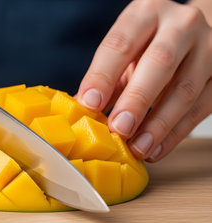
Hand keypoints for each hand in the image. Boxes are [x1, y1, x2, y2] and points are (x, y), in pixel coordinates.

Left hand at [76, 0, 211, 161]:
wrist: (191, 31)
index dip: (103, 75)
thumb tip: (81, 110)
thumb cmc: (150, 42)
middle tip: (118, 128)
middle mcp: (181, 24)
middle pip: (159, 63)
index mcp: (147, 12)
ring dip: (158, 125)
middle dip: (136, 100)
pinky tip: (156, 149)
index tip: (89, 104)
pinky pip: (201, 108)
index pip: (121, 43)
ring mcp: (208, 48)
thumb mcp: (126, 49)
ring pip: (185, 90)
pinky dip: (176, 133)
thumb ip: (107, 76)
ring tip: (137, 147)